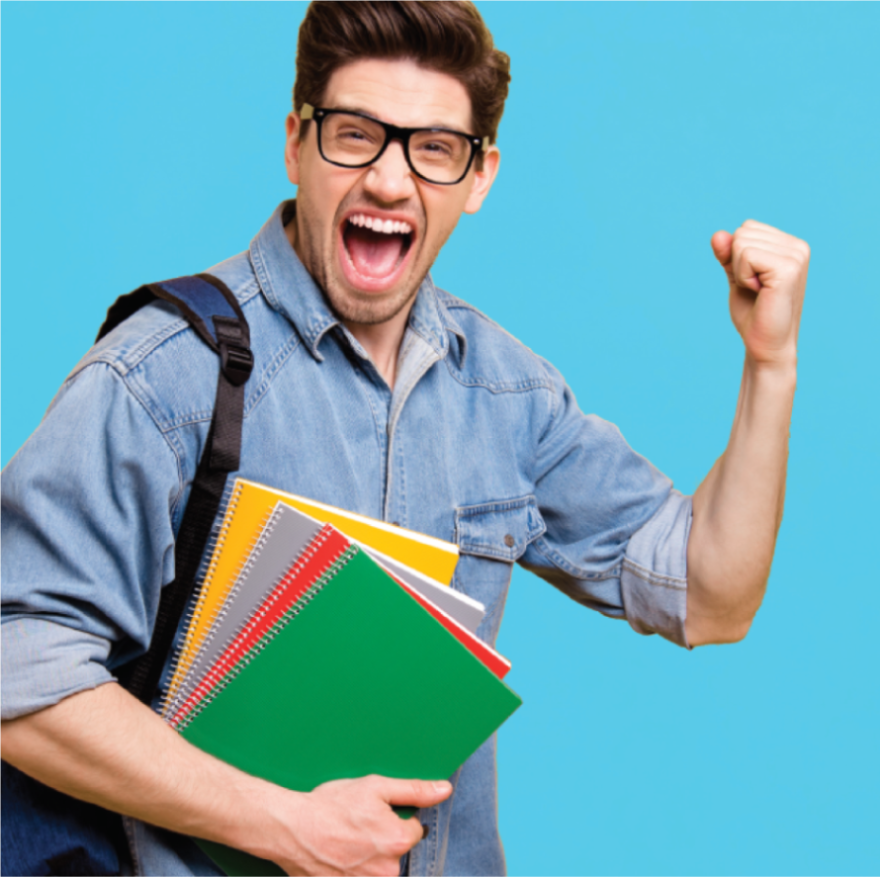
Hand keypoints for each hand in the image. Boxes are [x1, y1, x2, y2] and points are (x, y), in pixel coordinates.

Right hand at [267, 775, 452, 876]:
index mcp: (398, 841)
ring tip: (347, 842)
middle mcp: (387, 871)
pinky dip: (354, 869)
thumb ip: (414, 790)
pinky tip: (340, 856)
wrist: (291, 829)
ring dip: (369, 857)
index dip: (398, 818)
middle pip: (397, 853)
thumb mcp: (375, 787)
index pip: (416, 830)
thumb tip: (444, 790)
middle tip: (358, 828)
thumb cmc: (330, 805)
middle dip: (384, 840)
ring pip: (380, 869)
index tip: (377, 814)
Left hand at [711, 220, 808, 367]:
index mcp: (790, 245)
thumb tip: (717, 234)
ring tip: (759, 292)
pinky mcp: (788, 268)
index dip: (737, 256)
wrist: (764, 345)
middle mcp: (798, 246)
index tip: (752, 281)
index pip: (746, 228)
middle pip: (742, 232)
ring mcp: (796, 256)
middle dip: (737, 263)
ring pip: (741, 242)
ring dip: (740, 272)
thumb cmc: (753, 313)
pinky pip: (747, 255)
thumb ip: (728, 254)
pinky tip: (759, 293)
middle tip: (755, 289)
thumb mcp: (736, 276)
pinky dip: (743, 277)